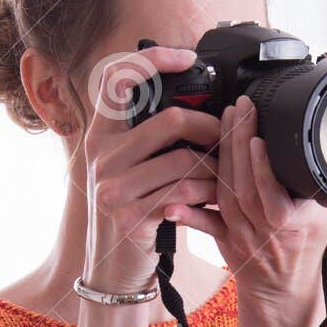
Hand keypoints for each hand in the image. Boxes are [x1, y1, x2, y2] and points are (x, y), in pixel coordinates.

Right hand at [82, 47, 222, 293]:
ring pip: (184, 159)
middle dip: (209, 127)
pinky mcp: (131, 216)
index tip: (187, 57)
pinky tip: (215, 197)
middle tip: (226, 136)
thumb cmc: (133, 209)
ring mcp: (112, 187)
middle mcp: (100, 155)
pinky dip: (208, 194)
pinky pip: (184, 192)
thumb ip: (149, 134)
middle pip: (170, 120)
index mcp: (100, 133)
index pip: (118, 77)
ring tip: (224, 175)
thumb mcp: (130, 166)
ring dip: (215, 168)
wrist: (114, 269)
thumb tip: (197, 99)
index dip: (154, 58)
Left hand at [164, 94, 326, 309]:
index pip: (272, 193)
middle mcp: (263, 230)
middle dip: (236, 143)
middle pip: (243, 185)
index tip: (256, 138)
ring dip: (219, 156)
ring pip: (224, 194)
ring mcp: (241, 235)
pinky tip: (176, 194)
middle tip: (238, 108)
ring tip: (222, 120)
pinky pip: (204, 222)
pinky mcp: (223, 238)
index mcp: (291, 224)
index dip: (261, 167)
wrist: (284, 288)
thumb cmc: (307, 244)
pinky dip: (189, 210)